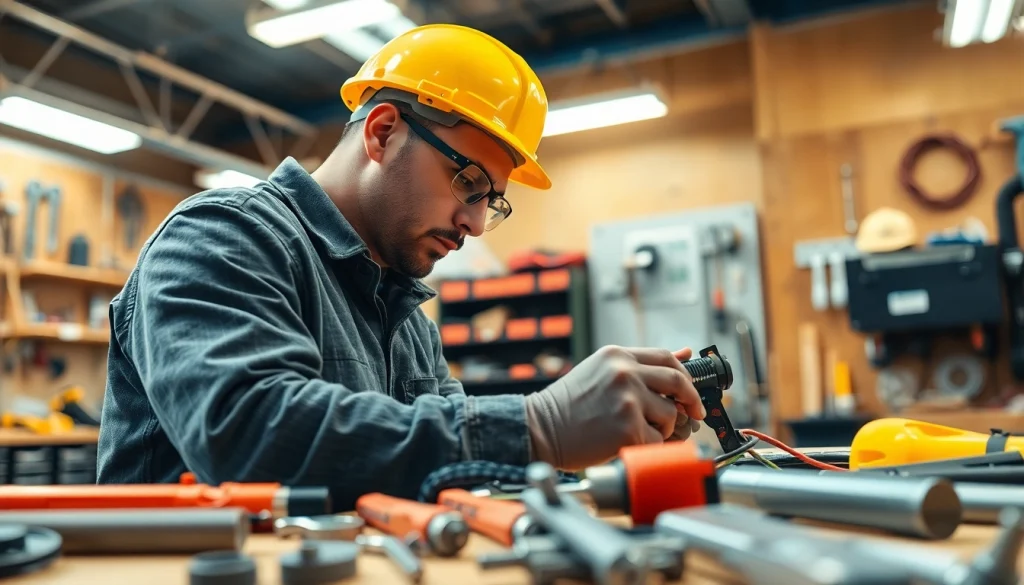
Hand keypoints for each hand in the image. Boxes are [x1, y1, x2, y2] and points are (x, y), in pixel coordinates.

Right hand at [524, 345, 705, 470]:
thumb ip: (639, 365)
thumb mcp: (600, 372)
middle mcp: (625, 373)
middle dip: (691, 400)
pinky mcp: (629, 429)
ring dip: (662, 428)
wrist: (540, 429)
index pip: (666, 357)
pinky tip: (626, 443)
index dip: (684, 374)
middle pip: (678, 382)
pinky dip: (648, 446)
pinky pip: (657, 441)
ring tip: (637, 431)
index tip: (690, 389)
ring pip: (670, 415)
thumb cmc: (567, 405)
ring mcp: (628, 400)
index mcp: (617, 355)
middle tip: (694, 413)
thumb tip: (685, 352)